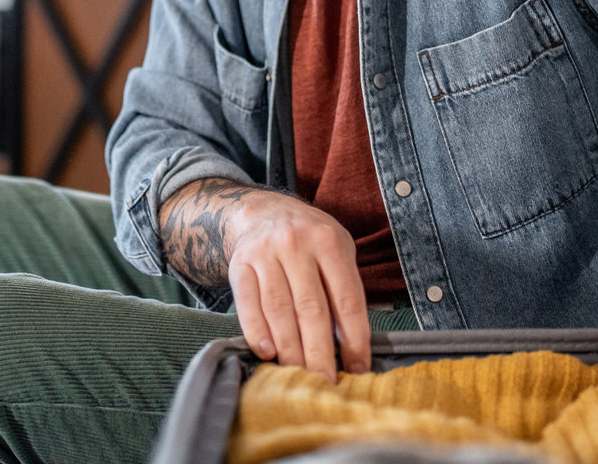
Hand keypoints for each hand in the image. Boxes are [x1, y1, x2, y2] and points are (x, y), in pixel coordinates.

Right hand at [160, 179, 368, 381]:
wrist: (264, 213)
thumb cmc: (310, 241)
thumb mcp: (337, 250)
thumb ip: (344, 289)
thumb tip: (351, 346)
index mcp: (328, 242)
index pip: (346, 299)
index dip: (354, 339)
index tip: (357, 369)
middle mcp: (295, 244)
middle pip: (311, 309)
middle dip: (320, 352)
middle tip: (326, 383)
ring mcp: (264, 254)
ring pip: (279, 310)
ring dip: (290, 349)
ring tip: (300, 375)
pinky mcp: (239, 265)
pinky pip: (248, 304)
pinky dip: (257, 331)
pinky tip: (267, 353)